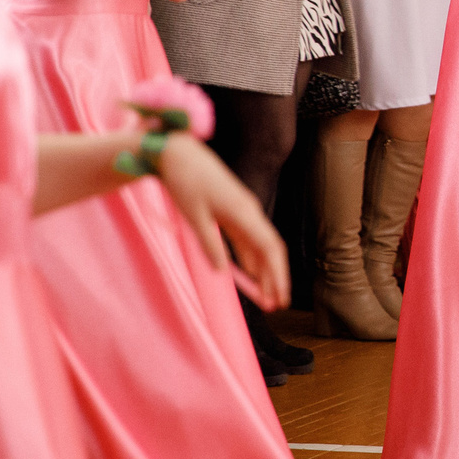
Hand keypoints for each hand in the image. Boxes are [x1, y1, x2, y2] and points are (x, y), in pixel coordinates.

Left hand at [153, 134, 288, 310]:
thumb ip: (210, 244)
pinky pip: (249, 238)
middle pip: (271, 249)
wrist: (178, 154)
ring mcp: (244, 211)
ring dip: (264, 271)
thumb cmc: (185, 183)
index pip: (270, 248)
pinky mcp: (234, 210)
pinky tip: (251, 273)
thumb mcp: (194, 217)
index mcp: (243, 212)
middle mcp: (249, 211)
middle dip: (275, 277)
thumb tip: (223, 271)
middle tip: (276, 304)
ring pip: (261, 245)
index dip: (278, 275)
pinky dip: (252, 258)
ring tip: (265, 294)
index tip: (280, 297)